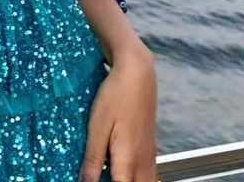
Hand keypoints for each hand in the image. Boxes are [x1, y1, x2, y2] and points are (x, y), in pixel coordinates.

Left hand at [78, 41, 157, 181]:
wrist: (138, 72)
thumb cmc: (116, 95)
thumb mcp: (97, 127)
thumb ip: (93, 160)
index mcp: (128, 161)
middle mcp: (143, 163)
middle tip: (103, 176)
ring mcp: (150, 156)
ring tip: (113, 174)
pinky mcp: (151, 148)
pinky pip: (148, 176)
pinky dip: (138, 180)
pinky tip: (125, 172)